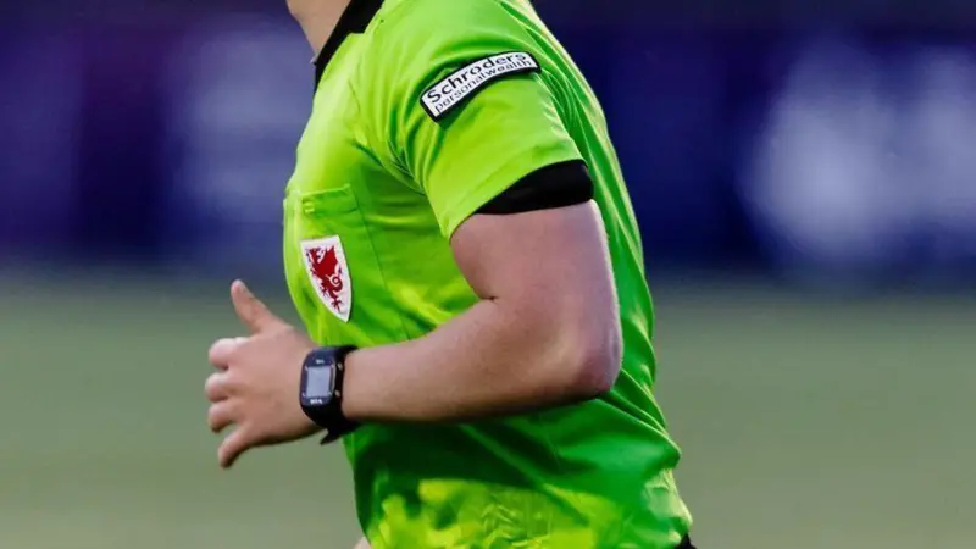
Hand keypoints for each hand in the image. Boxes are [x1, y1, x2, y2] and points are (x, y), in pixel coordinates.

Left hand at [205, 280, 319, 467]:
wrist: (326, 385)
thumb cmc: (304, 353)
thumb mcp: (277, 327)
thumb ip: (251, 309)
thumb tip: (234, 284)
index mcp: (238, 354)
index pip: (216, 354)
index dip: (227, 360)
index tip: (239, 364)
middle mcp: (233, 382)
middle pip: (212, 388)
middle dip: (222, 392)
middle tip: (238, 395)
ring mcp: (240, 410)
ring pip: (216, 418)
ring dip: (220, 421)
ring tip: (227, 426)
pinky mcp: (251, 434)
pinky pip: (230, 448)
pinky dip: (226, 456)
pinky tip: (227, 461)